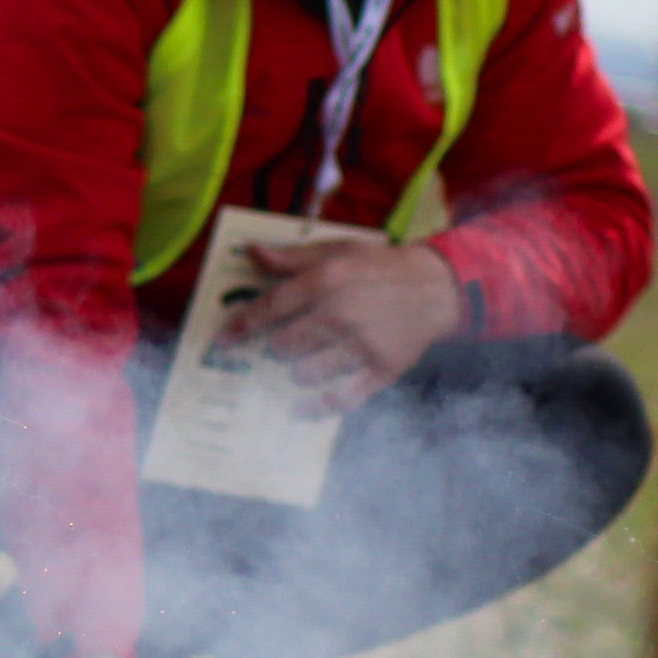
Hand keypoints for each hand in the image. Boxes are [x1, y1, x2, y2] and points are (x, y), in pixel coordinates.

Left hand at [219, 236, 467, 409]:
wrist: (436, 287)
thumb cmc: (379, 266)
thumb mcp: (337, 250)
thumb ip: (291, 257)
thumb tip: (250, 252)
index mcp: (326, 281)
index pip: (271, 308)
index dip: (242, 326)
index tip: (222, 342)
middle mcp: (341, 315)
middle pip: (286, 345)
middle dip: (274, 350)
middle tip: (275, 349)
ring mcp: (362, 346)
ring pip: (309, 372)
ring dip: (294, 374)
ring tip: (293, 369)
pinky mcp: (382, 370)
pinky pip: (343, 398)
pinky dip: (317, 407)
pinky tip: (299, 408)